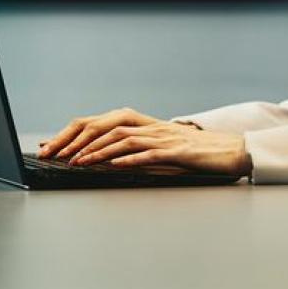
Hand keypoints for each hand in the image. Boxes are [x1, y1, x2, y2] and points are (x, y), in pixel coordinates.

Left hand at [68, 121, 251, 177]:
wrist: (235, 152)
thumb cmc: (198, 155)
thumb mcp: (162, 150)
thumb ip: (137, 152)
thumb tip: (105, 163)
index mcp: (145, 125)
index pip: (101, 123)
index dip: (75, 133)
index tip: (53, 147)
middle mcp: (152, 126)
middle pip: (106, 126)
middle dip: (78, 141)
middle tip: (57, 155)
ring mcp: (165, 137)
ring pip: (124, 138)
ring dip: (98, 151)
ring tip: (79, 163)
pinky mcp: (179, 152)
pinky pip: (151, 153)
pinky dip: (130, 159)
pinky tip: (115, 166)